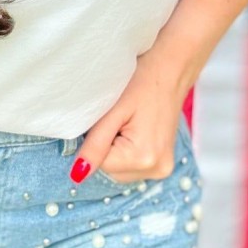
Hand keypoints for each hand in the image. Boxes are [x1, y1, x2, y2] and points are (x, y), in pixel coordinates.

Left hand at [68, 48, 193, 186]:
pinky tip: (134, 130)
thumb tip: (77, 175)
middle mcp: (157, 169)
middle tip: (117, 119)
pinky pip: (133, 167)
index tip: (107, 119)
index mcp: (144, 157)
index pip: (100, 165)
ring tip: (127, 122)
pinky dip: (127, 152)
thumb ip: (95, 144)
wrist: (171, 71)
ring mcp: (163, 169)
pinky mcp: (163, 164)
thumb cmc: (142, 82)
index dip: (96, 141)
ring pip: (121, 171)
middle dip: (106, 147)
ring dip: (116, 151)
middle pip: (111, 171)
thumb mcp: (114, 110)